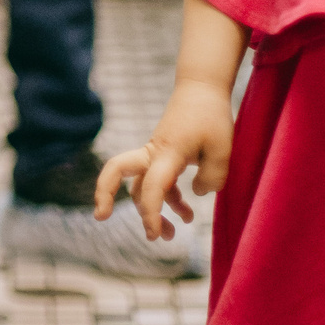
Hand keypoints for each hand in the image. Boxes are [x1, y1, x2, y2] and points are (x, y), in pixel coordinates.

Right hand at [95, 79, 232, 241]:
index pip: (151, 187)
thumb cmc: (212, 117)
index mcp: (167, 152)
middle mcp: (153, 154)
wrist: (202, 90)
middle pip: (116, 171)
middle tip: (101, 217)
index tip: (153, 233)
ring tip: (171, 234)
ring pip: (142, 186)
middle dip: (104, 194)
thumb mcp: (223, 150)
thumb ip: (213, 178)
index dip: (150, 213)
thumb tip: (196, 194)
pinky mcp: (163, 155)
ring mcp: (155, 154)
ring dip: (152, 211)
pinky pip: (158, 183)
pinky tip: (186, 214)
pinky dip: (169, 200)